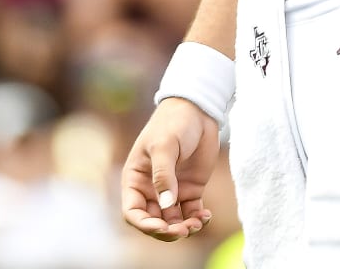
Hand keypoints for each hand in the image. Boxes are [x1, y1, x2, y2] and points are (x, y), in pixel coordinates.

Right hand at [121, 97, 218, 240]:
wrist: (198, 110)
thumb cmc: (173, 123)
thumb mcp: (164, 146)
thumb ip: (164, 176)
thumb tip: (166, 205)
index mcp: (136, 179)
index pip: (133, 212)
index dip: (145, 225)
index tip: (162, 226)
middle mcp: (151, 189)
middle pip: (154, 221)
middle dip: (167, 230)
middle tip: (184, 230)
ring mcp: (171, 190)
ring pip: (173, 221)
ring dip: (184, 228)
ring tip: (198, 223)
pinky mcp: (190, 189)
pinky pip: (191, 212)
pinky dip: (198, 219)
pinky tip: (206, 216)